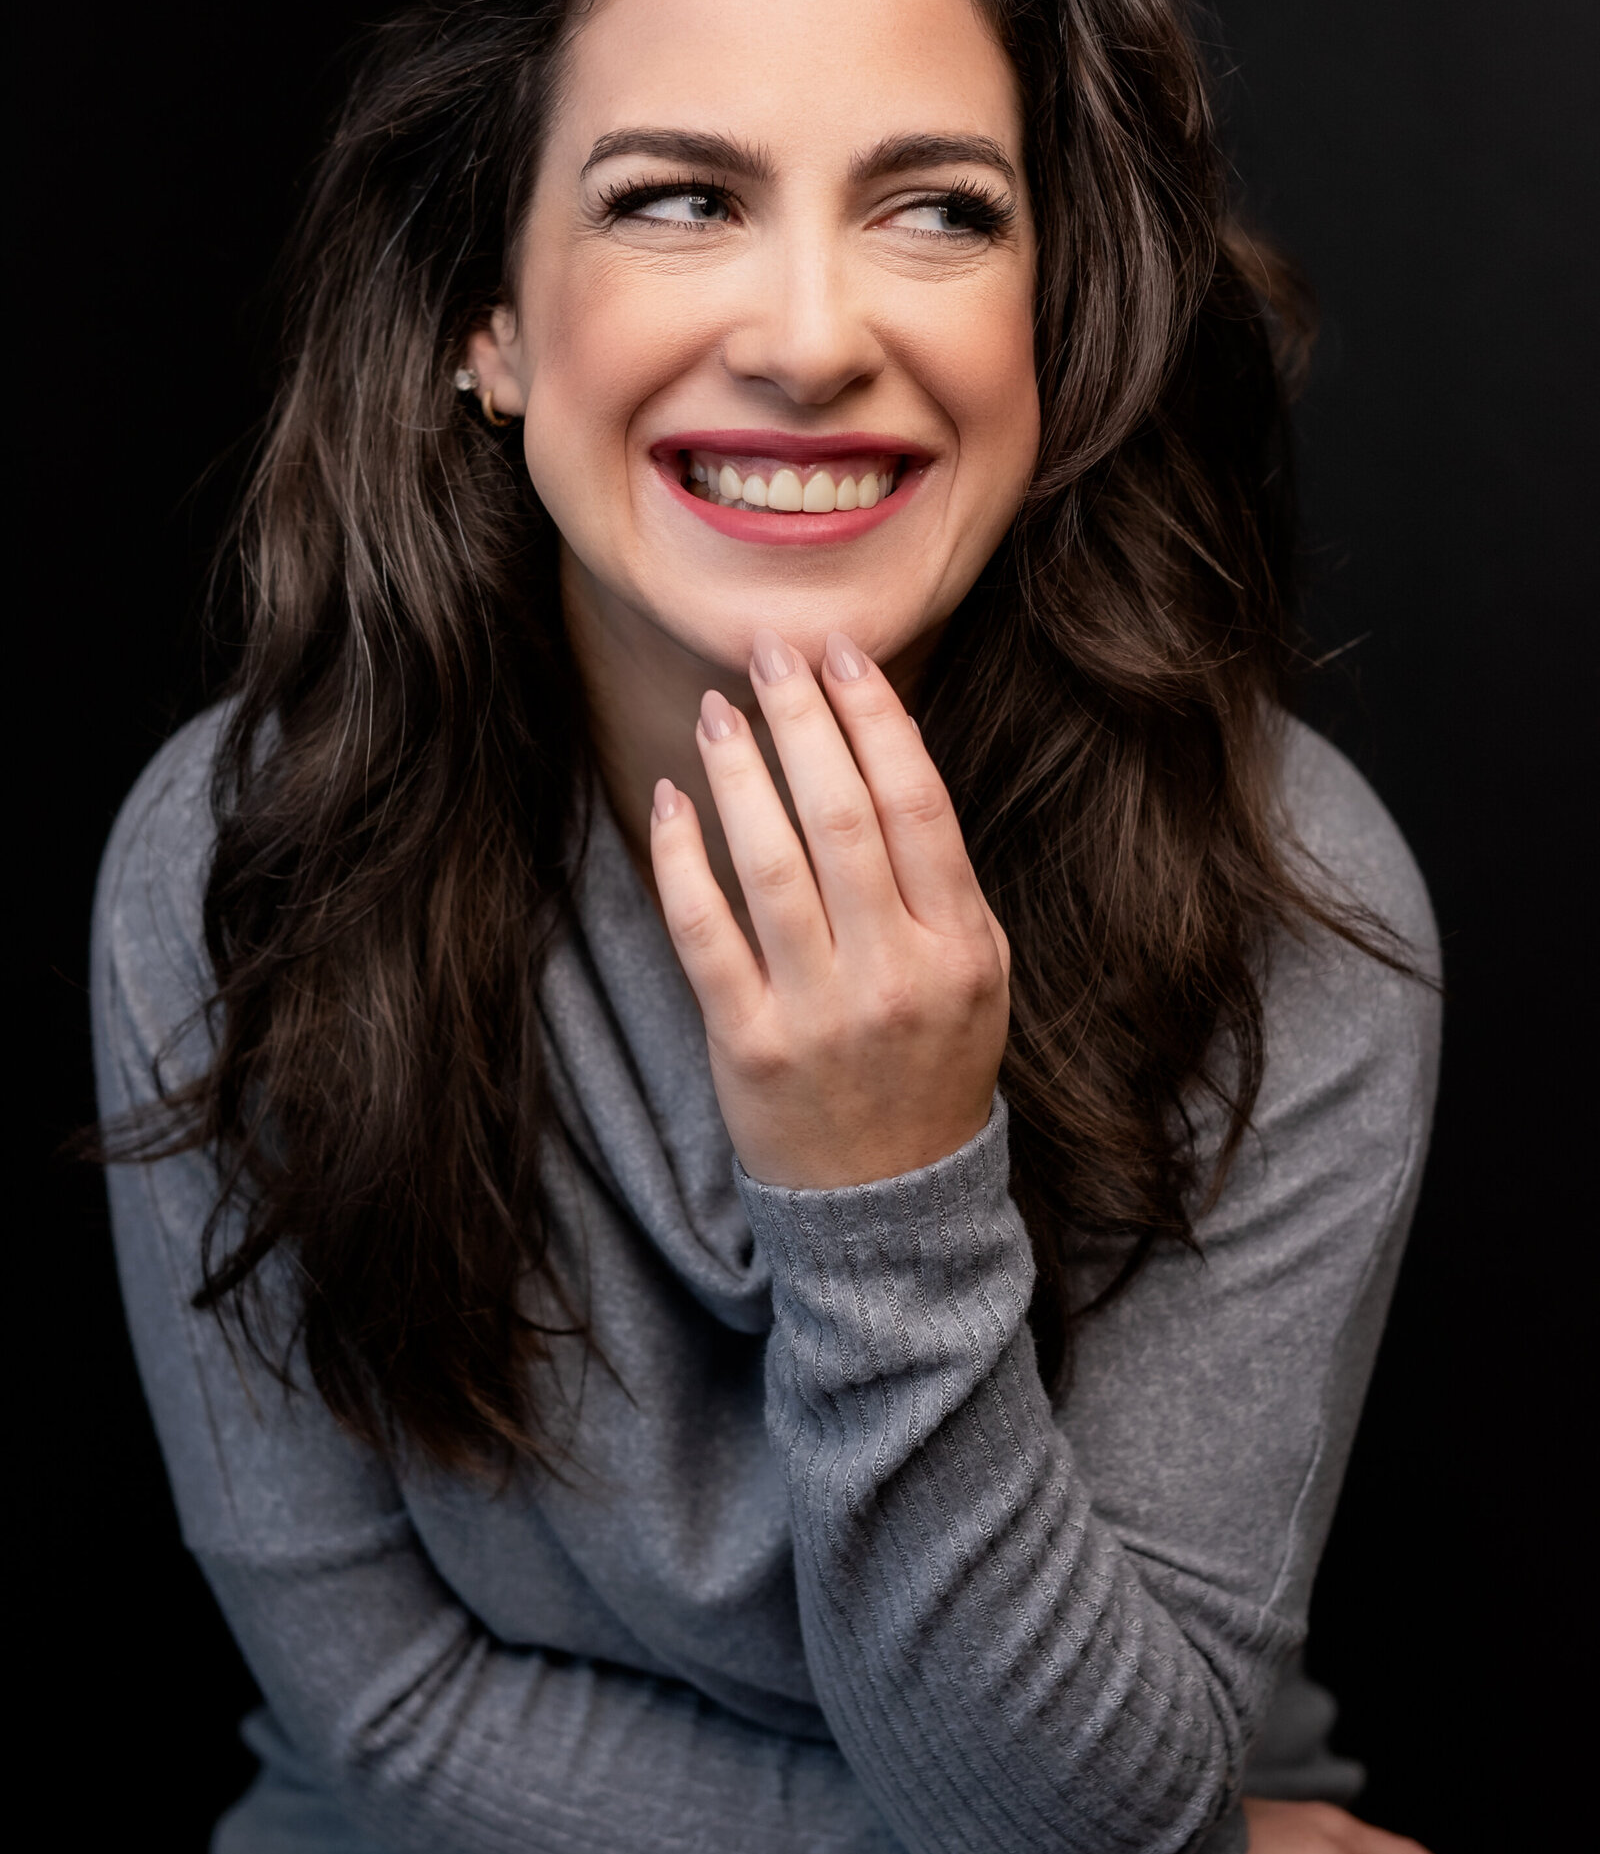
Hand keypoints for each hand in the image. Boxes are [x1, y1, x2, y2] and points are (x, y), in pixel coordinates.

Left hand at [649, 627, 1008, 1188]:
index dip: (876, 718)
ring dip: (738, 773)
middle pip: (842, 817)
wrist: (889, 1203)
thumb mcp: (974, 972)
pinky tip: (671, 800)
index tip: (841, 654)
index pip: (917, 805)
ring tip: (714, 710)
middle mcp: (896, 975)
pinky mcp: (750, 1045)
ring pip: (769, 863)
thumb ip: (936, 877)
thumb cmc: (929, 1062)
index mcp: (962, 947)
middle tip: (767, 650)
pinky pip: (705, 931)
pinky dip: (682, 858)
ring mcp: (821, 1013)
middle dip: (802, 720)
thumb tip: (875, 746)